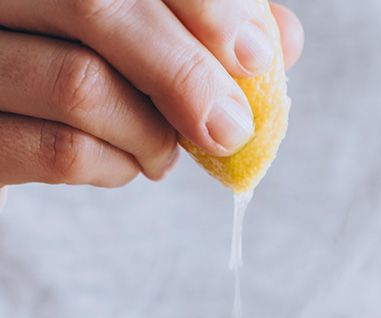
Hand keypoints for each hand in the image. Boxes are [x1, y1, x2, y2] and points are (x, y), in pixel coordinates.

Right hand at [0, 1, 302, 188]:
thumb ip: (199, 25)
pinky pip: (60, 152)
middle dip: (186, 74)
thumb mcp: (135, 28)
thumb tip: (281, 40)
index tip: (254, 54)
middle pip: (96, 7)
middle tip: (232, 128)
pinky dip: (117, 167)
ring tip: (167, 152)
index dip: (203, 3)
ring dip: (152, 135)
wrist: (1, 113)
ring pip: (82, 87)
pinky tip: (128, 163)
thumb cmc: (69, 58)